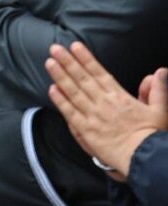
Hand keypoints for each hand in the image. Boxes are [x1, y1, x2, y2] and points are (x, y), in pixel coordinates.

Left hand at [46, 41, 167, 180]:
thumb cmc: (152, 136)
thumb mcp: (160, 111)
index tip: (75, 46)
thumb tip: (159, 72)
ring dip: (60, 76)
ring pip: (73, 92)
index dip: (86, 58)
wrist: (144, 158)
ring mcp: (93, 116)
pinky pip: (70, 113)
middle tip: (54, 48)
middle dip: (68, 62)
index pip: (99, 73)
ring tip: (49, 63)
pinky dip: (60, 101)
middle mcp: (104, 103)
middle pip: (82, 79)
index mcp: (120, 97)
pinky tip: (52, 89)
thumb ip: (157, 90)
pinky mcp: (86, 130)